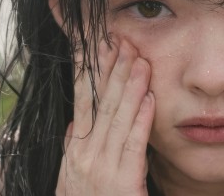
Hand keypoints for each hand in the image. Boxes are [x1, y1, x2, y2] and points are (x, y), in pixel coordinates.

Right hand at [56, 37, 154, 195]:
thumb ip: (77, 147)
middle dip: (113, 70)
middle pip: (101, 103)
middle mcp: (84, 154)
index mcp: (74, 148)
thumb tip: (77, 121)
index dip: (93, 71)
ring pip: (117, 118)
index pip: (84, 100)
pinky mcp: (122, 184)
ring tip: (140, 61)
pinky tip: (150, 99)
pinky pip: (134, 145)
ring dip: (130, 87)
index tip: (102, 46)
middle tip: (124, 42)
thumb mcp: (73, 175)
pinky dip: (141, 120)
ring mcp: (101, 168)